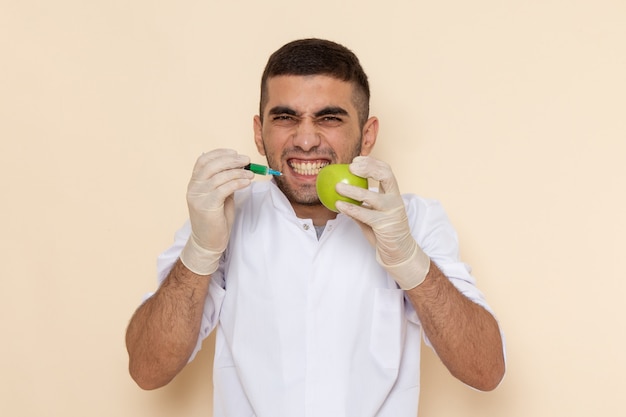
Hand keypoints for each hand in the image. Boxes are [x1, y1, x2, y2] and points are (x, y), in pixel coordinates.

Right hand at [180, 149, 252, 274]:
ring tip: (251, 174)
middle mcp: (193, 188)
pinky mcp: (206, 206)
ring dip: (238, 172)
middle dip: (231, 160)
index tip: (235, 153)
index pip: (203, 161)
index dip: (219, 153)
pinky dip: (237, 182)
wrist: (208, 242)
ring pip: (219, 176)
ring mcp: (198, 197)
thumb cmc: (216, 219)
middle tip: (247, 160)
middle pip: (211, 165)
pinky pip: (224, 189)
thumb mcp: (220, 196)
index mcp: (194, 183)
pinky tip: (247, 182)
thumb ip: (224, 182)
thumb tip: (239, 167)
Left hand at [335, 156, 429, 289]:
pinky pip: (364, 215)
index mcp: (393, 194)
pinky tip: (339, 205)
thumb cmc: (384, 232)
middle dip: (369, 168)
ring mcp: (391, 212)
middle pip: (386, 175)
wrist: (399, 252)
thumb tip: (340, 192)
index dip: (372, 162)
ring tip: (337, 187)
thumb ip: (360, 204)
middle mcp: (395, 200)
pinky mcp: (385, 225)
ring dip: (352, 191)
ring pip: (372, 196)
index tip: (356, 160)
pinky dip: (350, 209)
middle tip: (350, 167)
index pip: (386, 171)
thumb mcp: (372, 214)